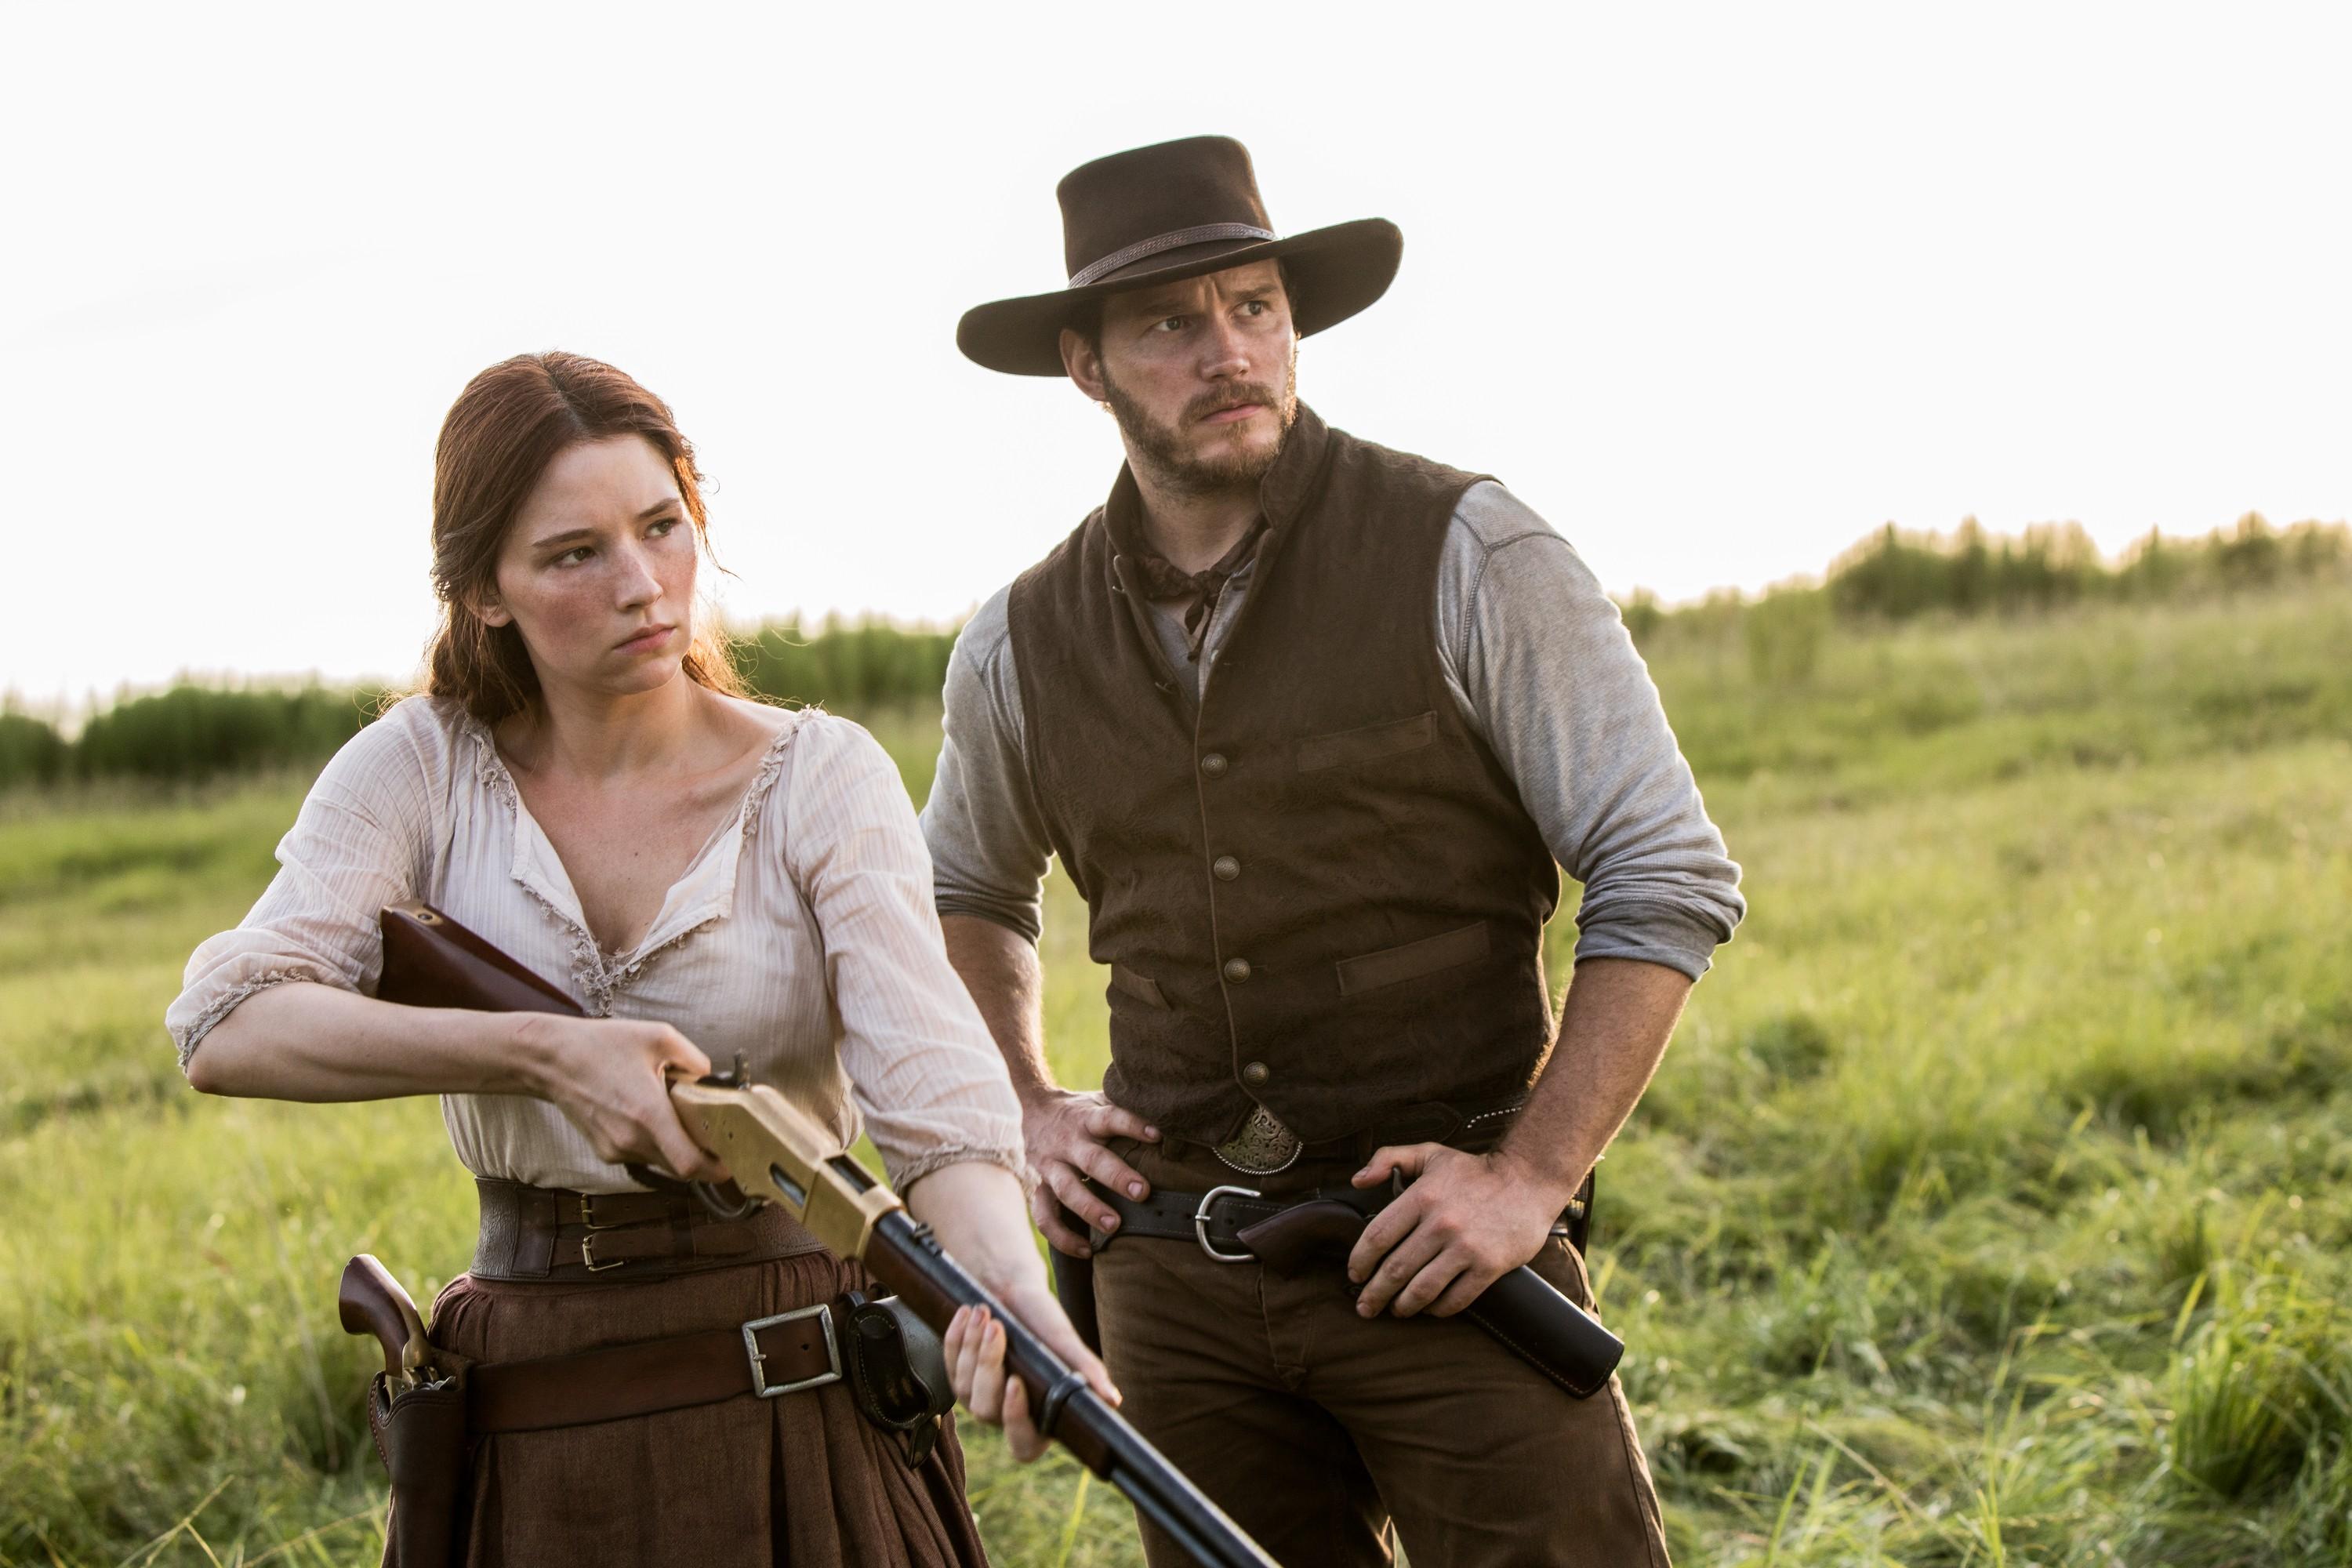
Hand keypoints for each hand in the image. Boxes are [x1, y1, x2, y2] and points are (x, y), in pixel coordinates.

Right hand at [516, 1012, 728, 1182]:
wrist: (551, 1060)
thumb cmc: (603, 1044)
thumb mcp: (659, 1036)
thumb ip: (695, 1059)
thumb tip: (713, 1078)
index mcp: (648, 1114)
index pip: (689, 1164)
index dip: (716, 1170)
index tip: (733, 1163)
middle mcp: (631, 1140)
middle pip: (680, 1168)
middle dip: (703, 1158)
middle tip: (719, 1139)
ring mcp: (615, 1149)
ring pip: (661, 1162)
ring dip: (678, 1149)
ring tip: (682, 1119)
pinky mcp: (605, 1150)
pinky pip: (642, 1155)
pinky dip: (656, 1143)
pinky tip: (651, 1116)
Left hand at [942, 1281, 1120, 1462]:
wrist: (1012, 1291)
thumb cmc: (1044, 1321)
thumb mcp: (1063, 1342)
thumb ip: (1085, 1370)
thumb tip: (1112, 1400)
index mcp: (1036, 1416)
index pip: (1023, 1444)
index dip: (1016, 1419)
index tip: (1016, 1381)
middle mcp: (1003, 1413)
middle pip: (987, 1408)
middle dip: (989, 1365)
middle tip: (998, 1327)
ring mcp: (976, 1397)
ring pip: (964, 1386)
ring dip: (973, 1346)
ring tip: (986, 1312)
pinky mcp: (956, 1375)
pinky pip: (949, 1363)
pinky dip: (956, 1337)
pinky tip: (967, 1314)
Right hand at [1020, 1088, 1158, 1255]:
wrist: (1033, 1110)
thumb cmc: (1081, 1112)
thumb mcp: (1100, 1102)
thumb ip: (1126, 1109)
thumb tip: (1171, 1118)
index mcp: (1087, 1119)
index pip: (1111, 1118)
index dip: (1133, 1125)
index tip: (1158, 1135)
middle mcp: (1068, 1143)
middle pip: (1091, 1159)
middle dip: (1116, 1176)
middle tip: (1142, 1192)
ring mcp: (1051, 1166)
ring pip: (1067, 1189)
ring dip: (1089, 1208)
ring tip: (1113, 1226)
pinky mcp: (1037, 1187)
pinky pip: (1044, 1216)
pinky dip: (1062, 1236)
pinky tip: (1085, 1250)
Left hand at [1345, 1144, 1570, 1318]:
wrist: (1529, 1179)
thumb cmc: (1475, 1170)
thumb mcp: (1430, 1154)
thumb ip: (1389, 1159)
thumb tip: (1357, 1180)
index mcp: (1422, 1196)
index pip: (1377, 1236)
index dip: (1360, 1261)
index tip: (1355, 1275)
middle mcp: (1441, 1223)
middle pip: (1395, 1269)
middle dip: (1375, 1293)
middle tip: (1366, 1306)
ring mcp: (1466, 1247)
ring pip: (1422, 1289)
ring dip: (1403, 1306)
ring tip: (1396, 1310)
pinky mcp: (1489, 1266)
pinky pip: (1456, 1298)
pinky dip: (1438, 1309)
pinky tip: (1430, 1308)